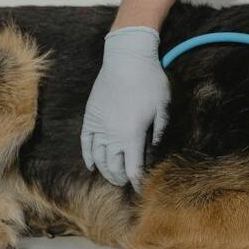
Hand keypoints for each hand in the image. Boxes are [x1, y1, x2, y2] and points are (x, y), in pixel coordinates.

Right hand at [80, 26, 168, 191]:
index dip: (137, 182)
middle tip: (127, 182)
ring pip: (98, 158)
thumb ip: (159, 132)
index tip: (142, 189)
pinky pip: (85, 143)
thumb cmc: (150, 81)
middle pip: (113, 168)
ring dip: (106, 171)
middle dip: (121, 179)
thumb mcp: (162, 108)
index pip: (133, 169)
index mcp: (132, 136)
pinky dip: (88, 157)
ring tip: (113, 177)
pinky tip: (92, 165)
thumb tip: (153, 150)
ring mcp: (99, 126)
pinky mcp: (90, 116)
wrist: (127, 59)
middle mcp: (112, 135)